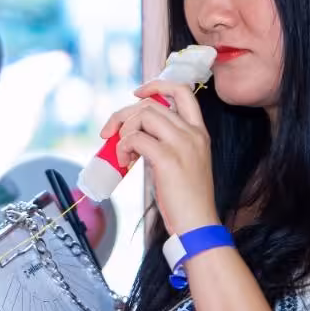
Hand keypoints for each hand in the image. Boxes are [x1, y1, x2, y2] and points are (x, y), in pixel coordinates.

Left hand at [99, 80, 217, 234]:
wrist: (198, 225)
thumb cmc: (187, 200)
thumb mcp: (181, 163)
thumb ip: (164, 144)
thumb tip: (134, 136)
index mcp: (199, 132)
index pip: (183, 92)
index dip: (157, 85)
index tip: (137, 93)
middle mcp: (193, 133)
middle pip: (152, 104)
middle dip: (124, 114)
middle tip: (110, 132)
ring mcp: (182, 144)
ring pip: (143, 116)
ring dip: (124, 131)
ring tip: (122, 153)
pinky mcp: (168, 159)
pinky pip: (136, 138)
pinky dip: (123, 147)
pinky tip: (124, 161)